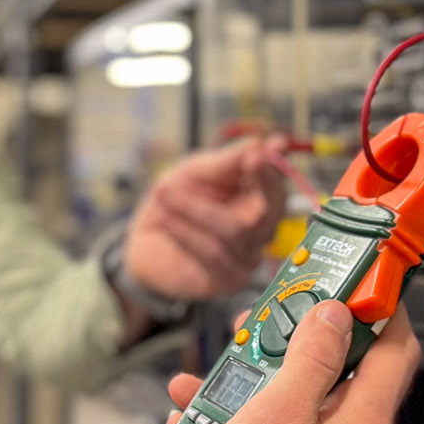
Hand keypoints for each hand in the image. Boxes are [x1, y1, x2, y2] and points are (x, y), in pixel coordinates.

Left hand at [125, 139, 284, 300]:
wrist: (146, 240)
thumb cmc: (177, 199)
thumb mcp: (199, 170)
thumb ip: (231, 159)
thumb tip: (266, 144)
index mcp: (260, 196)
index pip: (277, 183)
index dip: (269, 170)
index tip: (254, 155)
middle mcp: (262, 227)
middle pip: (267, 210)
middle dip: (225, 192)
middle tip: (191, 176)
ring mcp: (250, 255)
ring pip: (234, 230)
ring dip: (192, 209)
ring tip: (161, 193)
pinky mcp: (231, 279)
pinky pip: (214, 255)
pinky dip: (184, 233)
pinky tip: (163, 218)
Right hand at [177, 301, 419, 423]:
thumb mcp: (275, 415)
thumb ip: (311, 359)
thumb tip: (336, 317)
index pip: (398, 352)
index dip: (384, 308)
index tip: (362, 282)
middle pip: (342, 382)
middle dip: (295, 352)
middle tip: (260, 336)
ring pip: (308, 419)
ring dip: (262, 395)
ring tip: (214, 392)